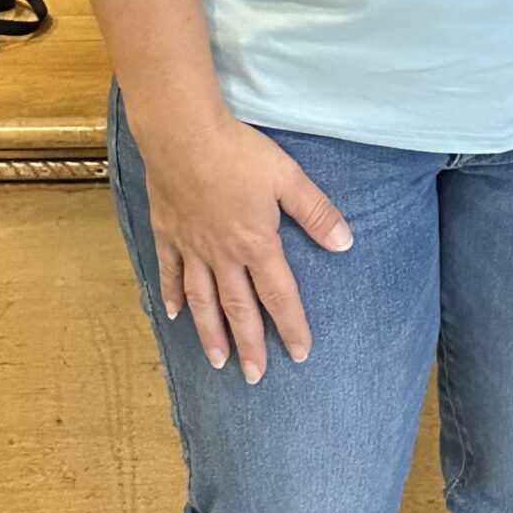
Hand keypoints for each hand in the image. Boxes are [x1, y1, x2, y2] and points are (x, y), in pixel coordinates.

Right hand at [133, 109, 353, 382]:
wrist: (183, 135)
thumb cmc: (239, 152)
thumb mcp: (288, 178)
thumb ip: (316, 213)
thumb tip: (345, 243)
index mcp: (256, 244)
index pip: (279, 294)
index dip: (291, 326)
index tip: (300, 354)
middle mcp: (223, 255)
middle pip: (239, 308)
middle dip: (249, 345)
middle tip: (254, 377)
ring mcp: (191, 247)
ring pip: (202, 301)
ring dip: (210, 333)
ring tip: (217, 361)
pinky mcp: (167, 234)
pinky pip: (170, 273)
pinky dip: (171, 296)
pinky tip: (172, 315)